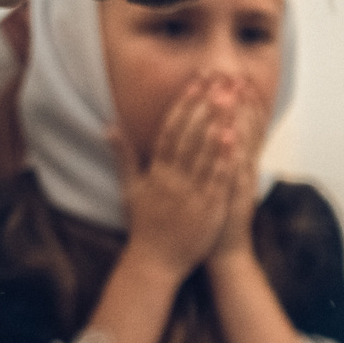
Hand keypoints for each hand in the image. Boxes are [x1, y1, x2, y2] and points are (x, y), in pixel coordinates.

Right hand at [112, 77, 235, 279]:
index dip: (184, 104)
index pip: (170, 130)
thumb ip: (123, 155)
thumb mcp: (130, 187)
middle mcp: (173, 177)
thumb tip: (109, 126)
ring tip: (229, 100)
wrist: (154, 261)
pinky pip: (216, 179)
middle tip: (219, 81)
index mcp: (157, 170)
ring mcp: (190, 192)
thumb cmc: (144, 223)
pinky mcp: (207, 208)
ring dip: (216, 124)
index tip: (197, 82)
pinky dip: (224, 159)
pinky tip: (234, 140)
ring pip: (204, 153)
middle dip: (205, 106)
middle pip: (190, 135)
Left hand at [207, 80, 270, 265]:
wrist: (226, 251)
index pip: (241, 125)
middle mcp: (242, 168)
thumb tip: (218, 134)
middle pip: (245, 128)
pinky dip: (234, 152)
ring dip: (240, 117)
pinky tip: (230, 133)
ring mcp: (241, 181)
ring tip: (238, 92)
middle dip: (240, 101)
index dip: (239, 102)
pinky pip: (235, 170)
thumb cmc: (216, 215)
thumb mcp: (222, 182)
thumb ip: (221, 158)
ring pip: (243, 143)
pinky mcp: (235, 196)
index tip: (234, 78)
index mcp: (237, 162)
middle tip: (237, 76)